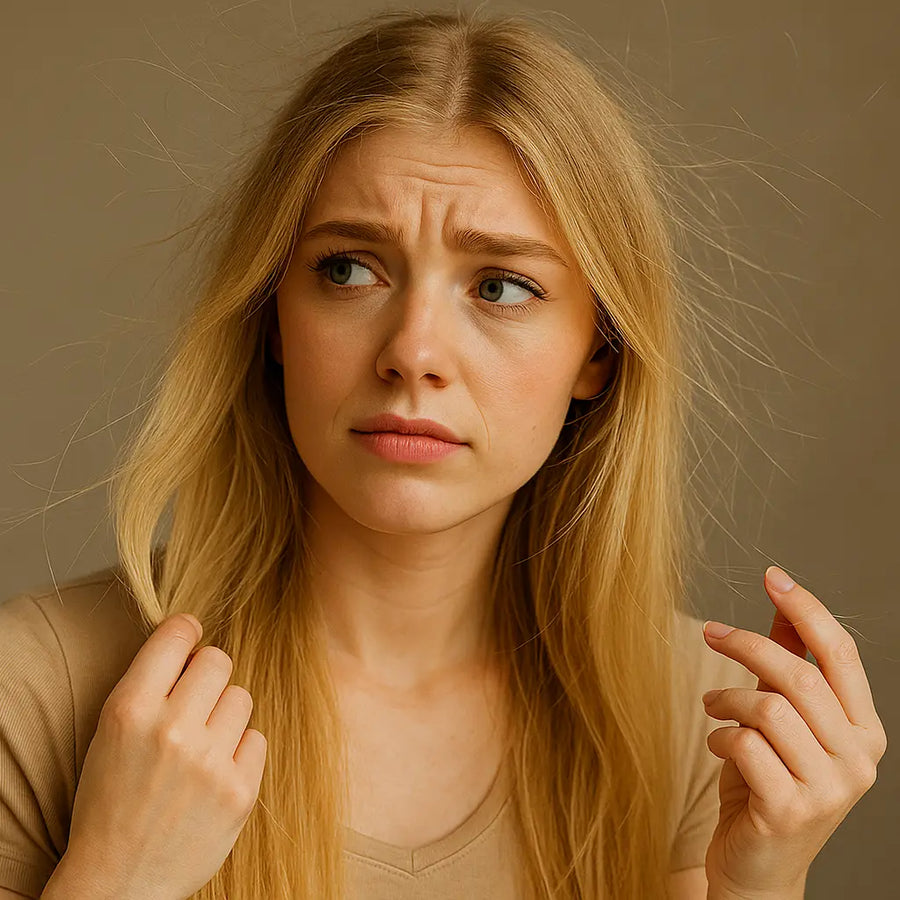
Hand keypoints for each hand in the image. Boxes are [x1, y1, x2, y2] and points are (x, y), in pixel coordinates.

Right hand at [64, 613, 267, 899]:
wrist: (119, 882)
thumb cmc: (112, 802)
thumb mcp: (111, 735)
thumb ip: (150, 687)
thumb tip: (195, 643)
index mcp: (129, 710)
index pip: (176, 635)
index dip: (186, 630)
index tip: (191, 634)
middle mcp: (171, 730)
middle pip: (218, 660)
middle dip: (209, 675)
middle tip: (196, 702)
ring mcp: (209, 762)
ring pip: (241, 698)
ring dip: (225, 715)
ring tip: (202, 746)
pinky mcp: (239, 791)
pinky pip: (257, 739)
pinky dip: (240, 753)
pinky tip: (216, 774)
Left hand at [699, 566, 886, 897]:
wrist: (758, 870)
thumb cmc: (768, 786)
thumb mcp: (783, 722)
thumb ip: (789, 666)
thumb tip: (784, 604)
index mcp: (863, 731)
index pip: (840, 655)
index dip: (806, 609)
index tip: (772, 576)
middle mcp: (858, 759)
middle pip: (799, 676)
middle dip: (745, 643)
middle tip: (709, 631)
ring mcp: (829, 790)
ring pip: (769, 708)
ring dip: (726, 699)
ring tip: (711, 706)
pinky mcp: (791, 811)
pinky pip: (745, 745)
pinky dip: (720, 737)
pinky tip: (718, 747)